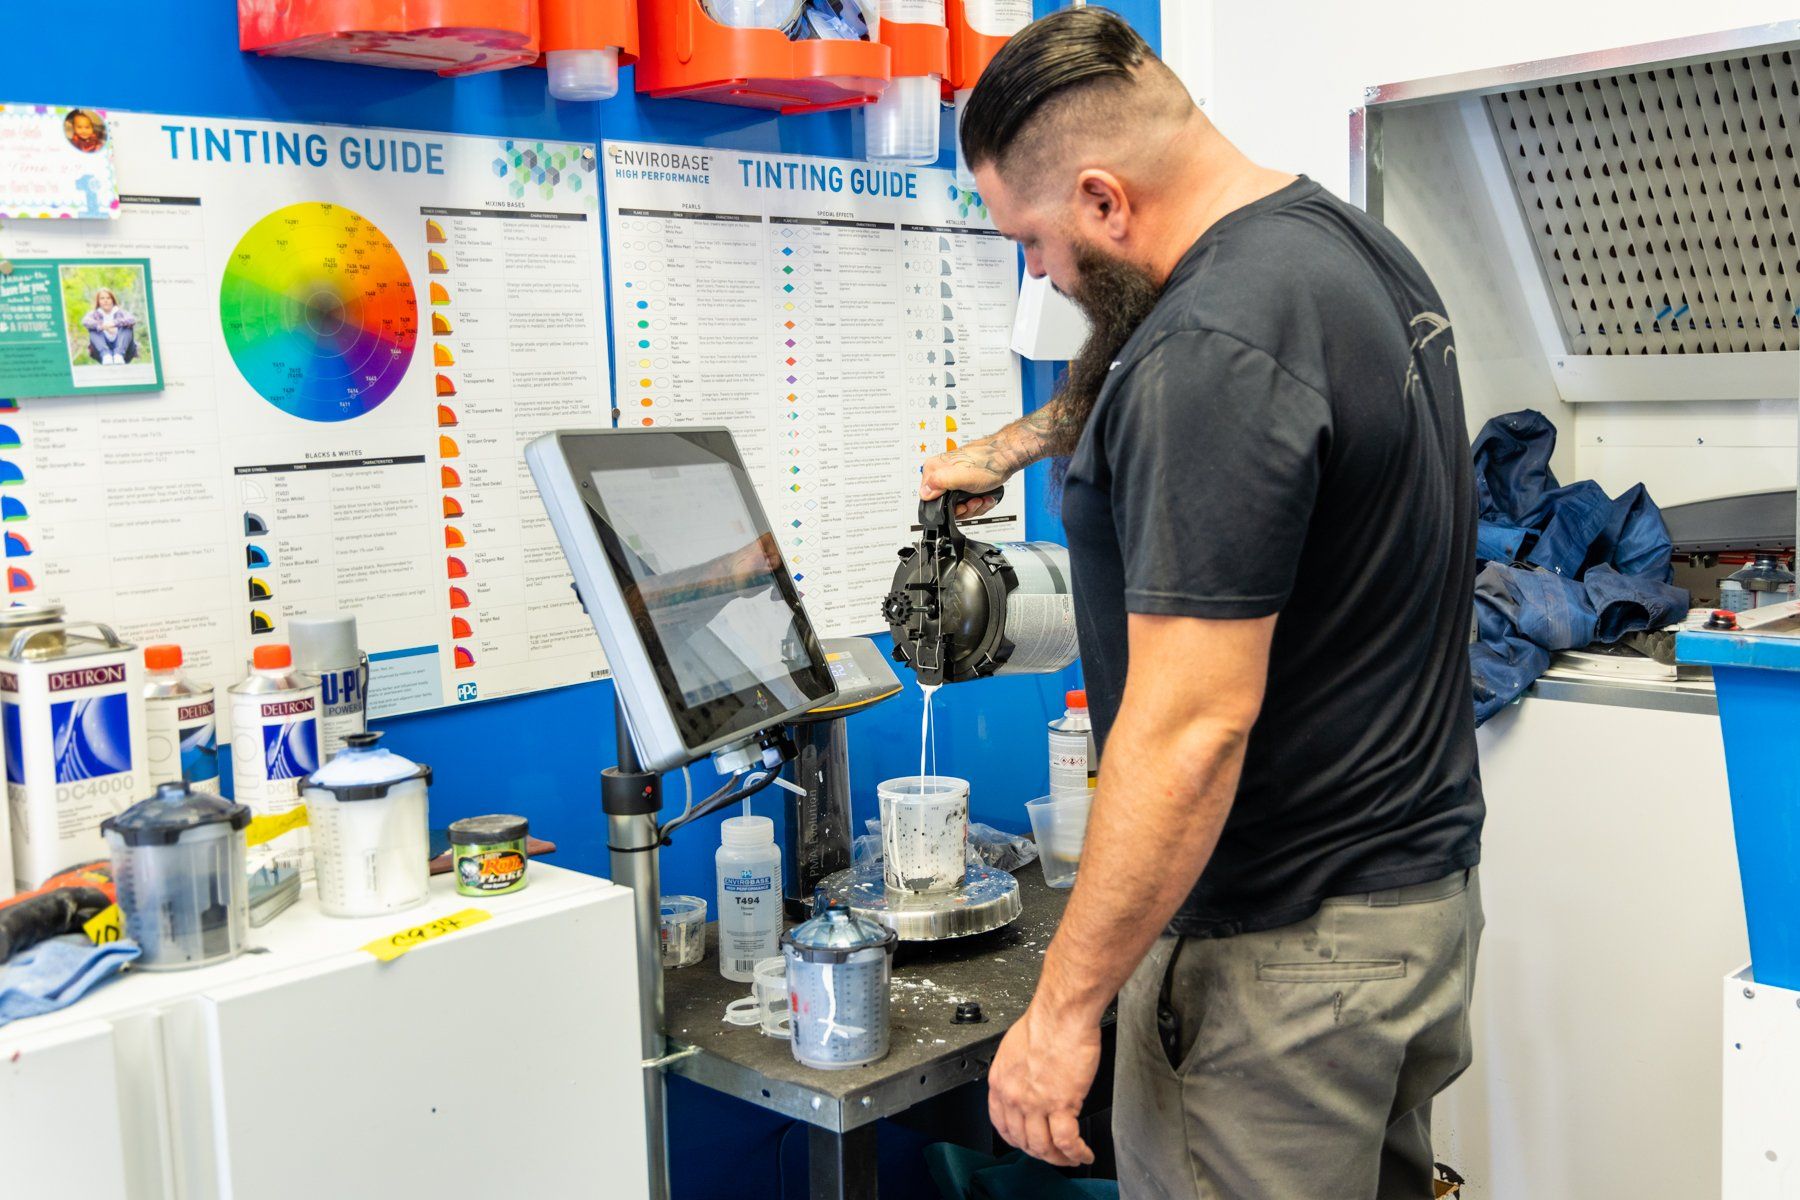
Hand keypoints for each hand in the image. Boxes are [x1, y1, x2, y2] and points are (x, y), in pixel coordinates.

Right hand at [919, 443, 1007, 518]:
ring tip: (981, 497)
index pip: (929, 499)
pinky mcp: (965, 483)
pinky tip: (984, 497)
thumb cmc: (986, 463)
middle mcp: (942, 474)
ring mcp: (954, 479)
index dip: (946, 507)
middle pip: (945, 504)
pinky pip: (968, 501)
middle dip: (964, 508)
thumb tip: (924, 493)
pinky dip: (979, 502)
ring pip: (958, 504)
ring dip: (974, 506)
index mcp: (934, 469)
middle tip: (973, 501)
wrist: (1004, 458)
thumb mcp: (959, 476)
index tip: (960, 506)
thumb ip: (938, 483)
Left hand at [986, 998, 1099, 1166]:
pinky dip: (1077, 1152)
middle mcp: (1014, 1097)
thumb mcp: (1016, 1049)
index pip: (1001, 1126)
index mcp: (1000, 1083)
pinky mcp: (1061, 1105)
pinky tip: (1084, 1153)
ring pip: (1044, 1147)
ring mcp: (1036, 1104)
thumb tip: (1027, 1085)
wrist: (1062, 1014)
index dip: (1016, 1140)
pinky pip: (1067, 1141)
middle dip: (1040, 1153)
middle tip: (1053, 1154)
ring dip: (1058, 1158)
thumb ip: (1018, 1073)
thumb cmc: (1045, 1022)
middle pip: (1023, 1141)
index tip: (1028, 1143)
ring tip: (1071, 1157)